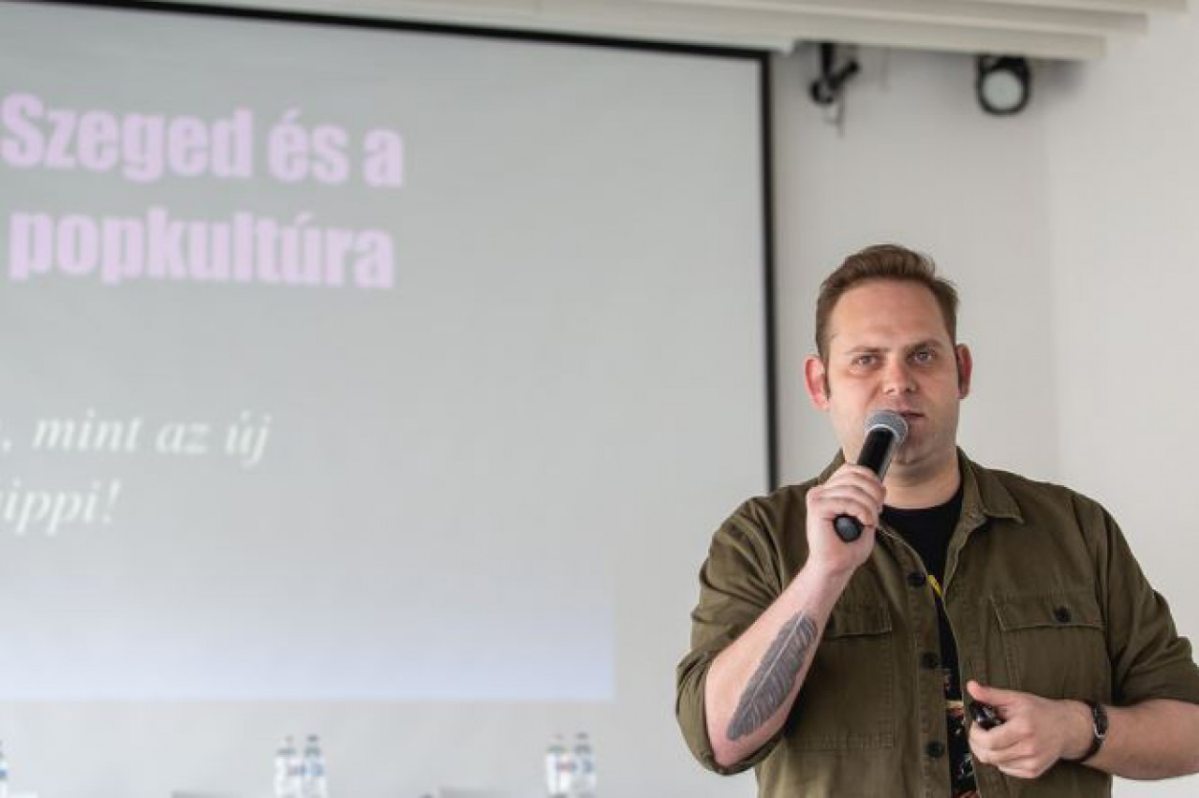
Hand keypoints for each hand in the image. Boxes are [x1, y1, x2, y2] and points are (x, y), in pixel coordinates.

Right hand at [805, 464, 883, 577]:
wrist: (834, 568)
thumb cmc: (846, 547)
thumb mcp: (862, 516)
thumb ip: (866, 498)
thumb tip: (878, 485)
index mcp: (827, 491)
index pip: (849, 469)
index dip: (870, 477)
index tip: (881, 495)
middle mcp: (820, 492)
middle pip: (853, 477)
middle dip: (873, 492)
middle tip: (879, 510)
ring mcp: (816, 499)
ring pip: (852, 490)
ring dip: (869, 506)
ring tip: (872, 520)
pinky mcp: (817, 508)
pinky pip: (847, 502)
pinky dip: (862, 512)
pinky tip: (865, 522)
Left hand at [967, 680, 1093, 778]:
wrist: (1067, 728)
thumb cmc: (1040, 711)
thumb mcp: (1015, 698)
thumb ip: (991, 694)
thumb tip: (971, 687)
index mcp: (1023, 728)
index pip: (989, 741)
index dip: (975, 734)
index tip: (976, 725)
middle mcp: (1029, 748)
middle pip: (989, 755)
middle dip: (977, 744)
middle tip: (980, 733)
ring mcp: (1032, 762)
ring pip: (996, 763)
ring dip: (988, 751)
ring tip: (994, 738)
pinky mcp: (1034, 771)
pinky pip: (1006, 769)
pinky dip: (1000, 759)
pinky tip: (1006, 747)